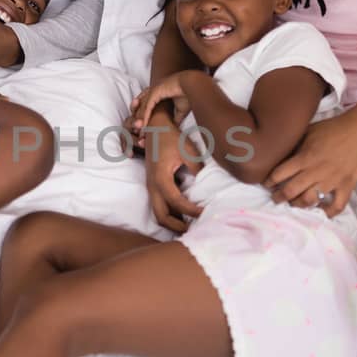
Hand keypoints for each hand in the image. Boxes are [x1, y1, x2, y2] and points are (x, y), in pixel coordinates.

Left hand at [129, 72, 196, 134]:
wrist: (194, 84)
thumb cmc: (188, 94)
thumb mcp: (180, 110)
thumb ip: (175, 118)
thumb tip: (174, 127)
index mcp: (157, 93)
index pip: (145, 107)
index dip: (143, 118)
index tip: (142, 130)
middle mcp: (152, 91)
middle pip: (140, 107)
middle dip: (138, 121)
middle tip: (137, 133)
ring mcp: (152, 90)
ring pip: (142, 108)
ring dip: (140, 121)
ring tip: (140, 133)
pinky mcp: (155, 91)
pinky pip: (147, 107)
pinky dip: (145, 118)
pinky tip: (144, 127)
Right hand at [139, 106, 202, 232]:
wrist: (155, 127)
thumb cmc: (171, 137)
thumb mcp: (188, 151)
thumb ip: (197, 169)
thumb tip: (205, 186)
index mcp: (160, 177)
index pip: (176, 202)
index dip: (191, 211)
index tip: (205, 212)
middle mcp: (152, 186)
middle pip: (161, 216)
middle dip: (177, 227)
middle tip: (195, 229)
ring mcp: (150, 187)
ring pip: (158, 214)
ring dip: (173, 223)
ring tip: (190, 225)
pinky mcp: (153, 186)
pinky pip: (159, 207)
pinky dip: (170, 215)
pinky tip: (184, 215)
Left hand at [263, 111, 356, 218]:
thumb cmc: (332, 129)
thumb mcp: (308, 131)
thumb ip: (294, 145)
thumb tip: (278, 153)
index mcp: (305, 157)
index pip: (279, 174)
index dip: (269, 181)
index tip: (266, 184)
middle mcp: (316, 172)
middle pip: (291, 191)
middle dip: (279, 197)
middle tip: (276, 198)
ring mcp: (332, 181)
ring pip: (310, 200)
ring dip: (298, 204)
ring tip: (294, 203)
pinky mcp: (347, 186)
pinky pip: (337, 206)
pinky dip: (328, 212)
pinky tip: (321, 211)